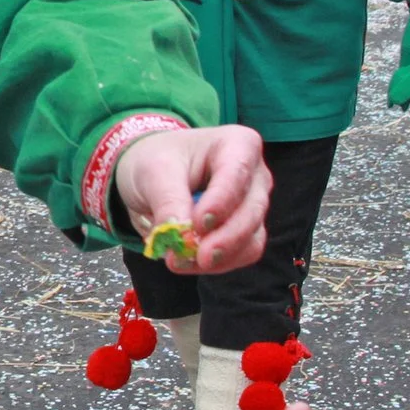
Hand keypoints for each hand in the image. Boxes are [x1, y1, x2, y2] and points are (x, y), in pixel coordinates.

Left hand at [112, 124, 268, 275]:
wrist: (155, 174)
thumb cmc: (159, 160)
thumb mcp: (154, 172)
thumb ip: (168, 201)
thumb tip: (179, 236)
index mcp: (238, 144)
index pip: (237, 174)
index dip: (221, 202)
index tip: (198, 224)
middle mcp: (255, 175)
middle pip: (251, 211)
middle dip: (224, 238)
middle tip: (195, 256)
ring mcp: (254, 204)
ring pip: (251, 238)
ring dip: (219, 257)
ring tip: (181, 261)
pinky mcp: (247, 230)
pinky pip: (242, 254)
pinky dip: (218, 264)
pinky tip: (190, 263)